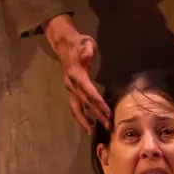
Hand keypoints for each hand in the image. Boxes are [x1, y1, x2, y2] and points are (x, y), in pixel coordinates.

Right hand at [43, 15, 109, 129]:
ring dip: (84, 120)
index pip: (89, 92)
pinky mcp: (71, 90)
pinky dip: (81, 116)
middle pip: (85, 103)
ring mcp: (70, 89)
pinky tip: (88, 123)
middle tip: (108, 125)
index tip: (108, 112)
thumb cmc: (78, 43)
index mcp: (76, 75)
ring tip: (91, 131)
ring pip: (75, 108)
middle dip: (96, 115)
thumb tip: (87, 55)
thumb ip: (87, 49)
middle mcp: (71, 84)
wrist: (64, 44)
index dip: (99, 103)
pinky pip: (75, 106)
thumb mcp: (85, 42)